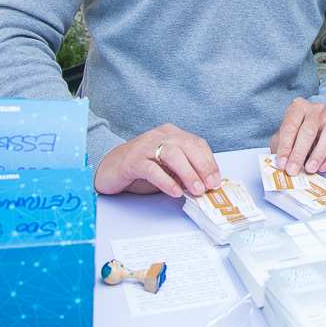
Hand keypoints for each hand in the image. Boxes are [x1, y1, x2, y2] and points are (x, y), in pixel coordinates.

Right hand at [95, 124, 220, 197]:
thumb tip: (205, 183)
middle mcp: (159, 135)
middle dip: (202, 167)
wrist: (109, 168)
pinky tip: (175, 192)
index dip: (209, 162)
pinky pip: (152, 169)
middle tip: (209, 186)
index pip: (197, 143)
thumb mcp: (167, 168)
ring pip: (171, 155)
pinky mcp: (132, 160)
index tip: (216, 180)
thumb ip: (184, 171)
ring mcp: (145, 146)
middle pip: (187, 146)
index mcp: (172, 134)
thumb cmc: (141, 168)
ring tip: (195, 190)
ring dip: (187, 173)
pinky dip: (166, 181)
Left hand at [269, 97, 325, 175]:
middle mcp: (317, 110)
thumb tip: (282, 164)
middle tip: (293, 170)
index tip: (281, 164)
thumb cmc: (295, 134)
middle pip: (309, 130)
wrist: (312, 131)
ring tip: (309, 169)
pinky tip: (322, 167)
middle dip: (299, 153)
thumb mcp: (282, 138)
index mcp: (298, 107)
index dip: (285, 147)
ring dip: (318, 155)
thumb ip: (280, 148)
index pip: (290, 126)